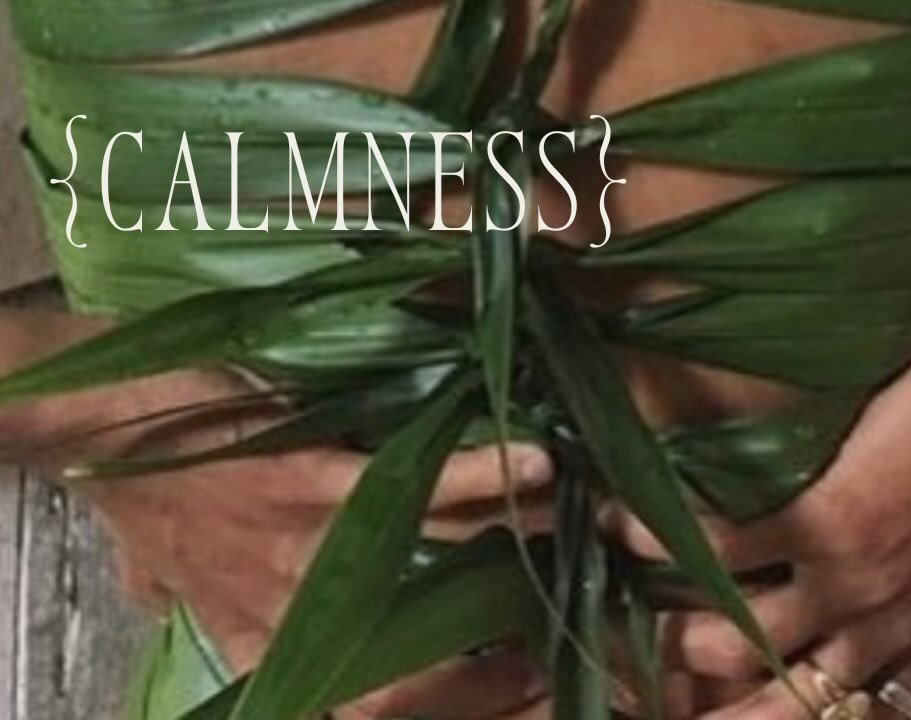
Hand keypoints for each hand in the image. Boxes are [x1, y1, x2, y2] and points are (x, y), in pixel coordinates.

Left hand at [61, 365, 554, 719]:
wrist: (100, 429)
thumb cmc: (151, 499)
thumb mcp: (189, 589)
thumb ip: (241, 621)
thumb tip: (273, 651)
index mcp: (282, 645)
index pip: (391, 705)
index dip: (467, 707)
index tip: (537, 690)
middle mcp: (305, 616)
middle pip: (437, 647)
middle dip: (520, 639)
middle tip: (596, 623)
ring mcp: (308, 547)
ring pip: (440, 562)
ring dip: (524, 547)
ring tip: (599, 527)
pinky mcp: (308, 476)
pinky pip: (406, 487)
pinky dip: (475, 475)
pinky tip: (534, 460)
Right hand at [598, 317, 910, 715]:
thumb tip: (886, 595)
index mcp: (910, 644)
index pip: (827, 714)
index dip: (764, 719)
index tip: (712, 711)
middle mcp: (871, 634)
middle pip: (770, 705)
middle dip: (702, 698)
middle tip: (645, 674)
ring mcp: (840, 584)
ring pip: (731, 643)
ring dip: (669, 628)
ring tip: (620, 590)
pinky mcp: (815, 523)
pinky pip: (716, 547)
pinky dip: (661, 540)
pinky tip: (623, 522)